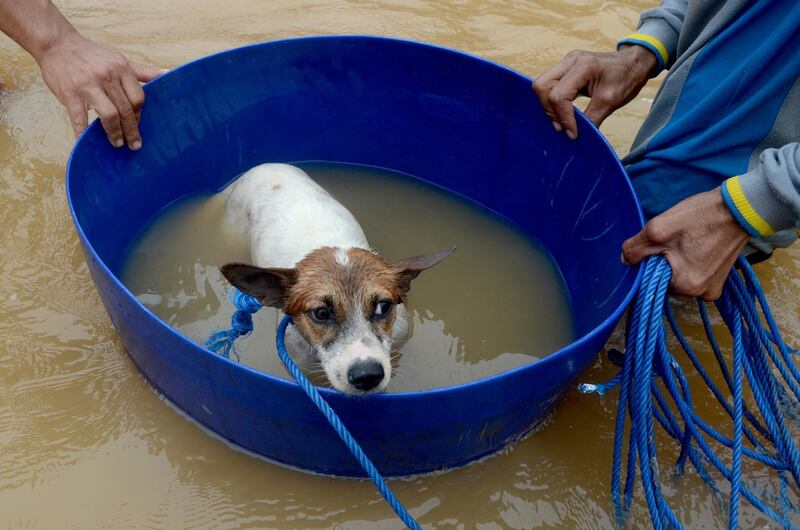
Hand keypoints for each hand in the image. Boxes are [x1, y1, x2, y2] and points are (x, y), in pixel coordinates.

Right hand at [37, 32, 163, 148]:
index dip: (139, 114)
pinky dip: (83, 133)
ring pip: (109, 115)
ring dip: (115, 133)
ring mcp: (88, 86)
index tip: (138, 124)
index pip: (138, 98)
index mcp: (121, 69)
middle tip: (135, 145)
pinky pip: (79, 118)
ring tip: (118, 144)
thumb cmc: (92, 55)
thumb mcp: (120, 59)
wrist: (57, 44)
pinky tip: (86, 142)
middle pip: (126, 110)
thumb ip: (143, 71)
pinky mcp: (70, 94)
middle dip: (132, 130)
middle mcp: (107, 77)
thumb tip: (169, 74)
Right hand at [532, 45, 656, 138]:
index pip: (559, 95)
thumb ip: (591, 118)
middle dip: (550, 110)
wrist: (634, 62)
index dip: (563, 117)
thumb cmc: (627, 77)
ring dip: (548, 106)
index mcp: (583, 65)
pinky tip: (563, 112)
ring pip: (541, 86)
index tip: (573, 133)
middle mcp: (570, 61)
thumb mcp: (610, 101)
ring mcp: (566, 63)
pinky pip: (548, 85)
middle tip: (563, 126)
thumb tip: (575, 136)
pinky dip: (552, 101)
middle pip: (542, 87)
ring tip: (562, 121)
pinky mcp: (565, 69)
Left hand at [622, 189, 749, 300]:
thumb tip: (624, 261)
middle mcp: (700, 294)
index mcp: (685, 286)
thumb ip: (635, 248)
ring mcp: (712, 288)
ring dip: (677, 260)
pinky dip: (690, 262)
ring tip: (687, 240)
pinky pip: (694, 275)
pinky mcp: (719, 280)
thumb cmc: (700, 216)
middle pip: (666, 279)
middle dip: (664, 260)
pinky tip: (697, 245)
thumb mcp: (658, 229)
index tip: (658, 245)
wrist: (739, 208)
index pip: (651, 280)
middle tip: (674, 240)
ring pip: (679, 276)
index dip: (648, 261)